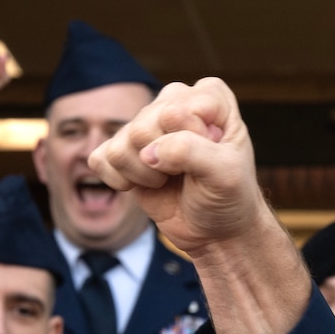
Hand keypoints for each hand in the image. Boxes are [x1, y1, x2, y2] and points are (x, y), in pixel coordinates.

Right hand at [90, 79, 307, 333]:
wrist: (220, 237)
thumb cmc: (234, 205)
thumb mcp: (226, 177)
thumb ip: (194, 153)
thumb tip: (153, 150)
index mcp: (209, 96)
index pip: (178, 105)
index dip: (191, 140)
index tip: (214, 166)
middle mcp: (177, 104)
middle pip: (140, 120)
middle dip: (161, 158)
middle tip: (188, 182)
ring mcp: (148, 128)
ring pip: (117, 140)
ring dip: (141, 173)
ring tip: (170, 187)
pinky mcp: (127, 154)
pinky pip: (101, 160)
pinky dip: (122, 181)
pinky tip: (151, 189)